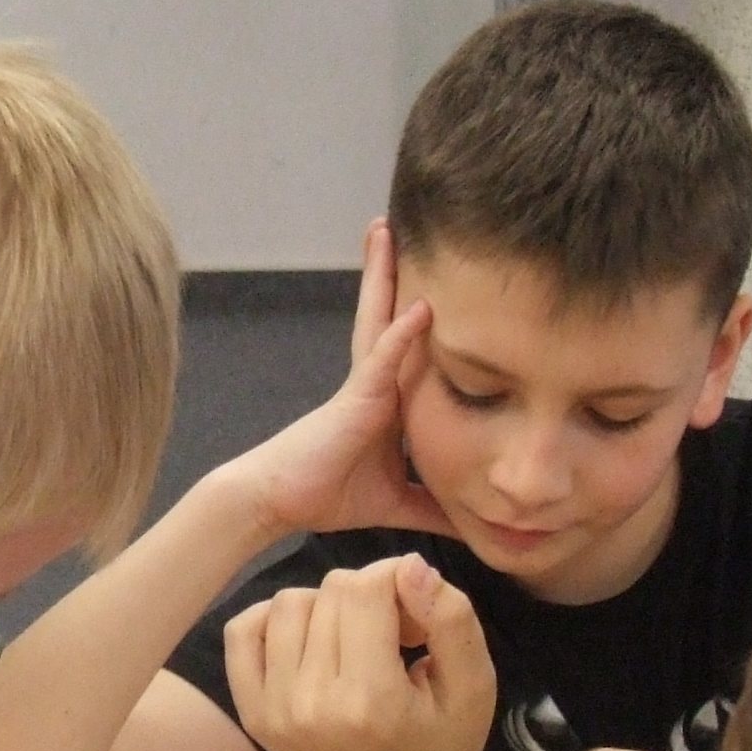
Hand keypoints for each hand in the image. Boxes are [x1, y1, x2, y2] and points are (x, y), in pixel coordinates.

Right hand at [225, 223, 453, 542]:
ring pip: (381, 320)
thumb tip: (475, 524)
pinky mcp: (355, 399)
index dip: (418, 311)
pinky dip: (403, 334)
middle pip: (388, 315)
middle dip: (394, 272)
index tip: (439, 278)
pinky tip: (423, 306)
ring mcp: (364, 386)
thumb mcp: (396, 503)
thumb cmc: (326, 494)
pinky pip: (382, 360)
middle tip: (398, 225)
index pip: (406, 347)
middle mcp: (375, 383)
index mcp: (385, 401)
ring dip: (386, 274)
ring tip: (387, 229)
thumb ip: (433, 507)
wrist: (276, 500)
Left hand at [226, 556, 496, 750]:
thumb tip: (408, 565)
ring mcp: (274, 710)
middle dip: (370, 595)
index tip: (417, 614)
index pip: (366, 588)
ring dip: (327, 606)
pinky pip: (243, 632)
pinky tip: (311, 640)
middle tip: (395, 635)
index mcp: (371, 700)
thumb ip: (451, 619)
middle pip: (330, 591)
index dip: (398, 579)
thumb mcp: (475, 686)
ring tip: (356, 641)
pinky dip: (274, 620)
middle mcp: (312, 704)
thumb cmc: (443, 747)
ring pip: (288, 603)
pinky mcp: (253, 713)